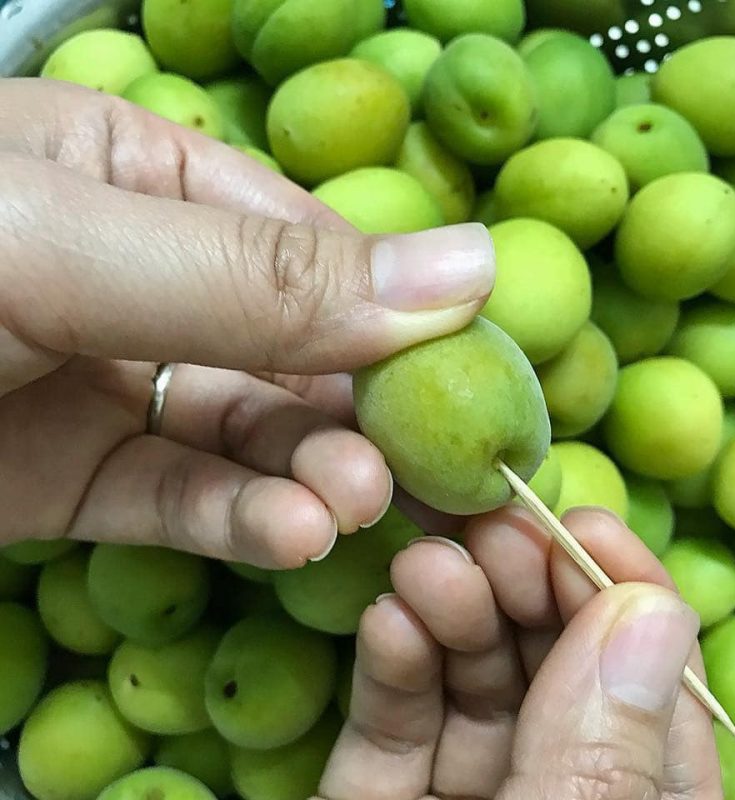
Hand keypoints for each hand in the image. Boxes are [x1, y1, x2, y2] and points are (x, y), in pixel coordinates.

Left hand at [0, 78, 493, 564]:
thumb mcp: (67, 243)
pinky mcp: (66, 484)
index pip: (308, 245)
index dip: (395, 307)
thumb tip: (466, 271)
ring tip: (354, 503)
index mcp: (140, 179)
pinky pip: (173, 500)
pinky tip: (294, 535)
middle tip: (429, 468)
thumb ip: (259, 276)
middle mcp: (138, 281)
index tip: (467, 368)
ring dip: (311, 474)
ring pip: (241, 436)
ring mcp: (102, 386)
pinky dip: (239, 522)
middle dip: (360, 411)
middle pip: (290, 351)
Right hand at [316, 508, 723, 799]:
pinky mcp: (378, 793)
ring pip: (472, 678)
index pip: (654, 690)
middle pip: (553, 665)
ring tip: (427, 566)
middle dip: (524, 585)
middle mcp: (554, 785)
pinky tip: (388, 618)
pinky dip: (392, 659)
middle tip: (489, 527)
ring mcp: (467, 788)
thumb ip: (603, 757)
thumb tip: (654, 614)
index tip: (583, 528)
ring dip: (452, 607)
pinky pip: (394, 719)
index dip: (621, 597)